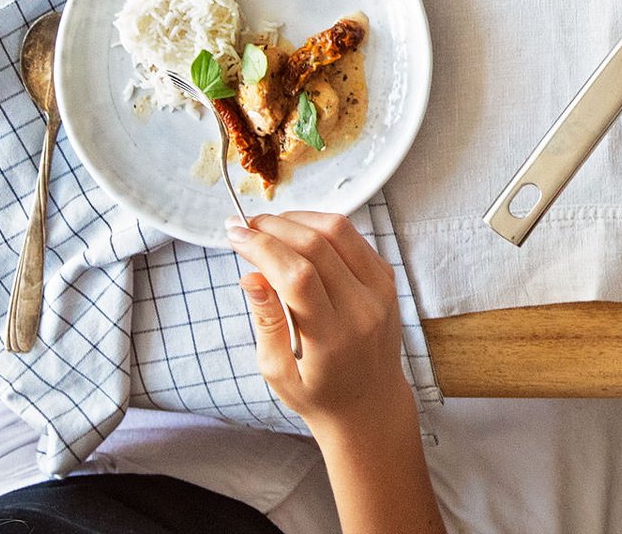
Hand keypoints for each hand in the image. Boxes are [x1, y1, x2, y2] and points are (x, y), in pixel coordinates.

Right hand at [229, 212, 411, 439]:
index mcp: (334, 337)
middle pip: (318, 246)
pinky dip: (322, 227)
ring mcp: (381, 290)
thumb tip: (249, 275)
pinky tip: (298, 234)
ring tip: (267, 226)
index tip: (234, 234)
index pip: (297, 276)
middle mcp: (363, 308)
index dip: (263, 248)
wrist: (370, 403)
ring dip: (298, 219)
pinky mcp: (387, 278)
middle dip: (275, 227)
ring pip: (339, 231)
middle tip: (244, 226)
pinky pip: (353, 238)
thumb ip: (266, 321)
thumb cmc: (318, 393)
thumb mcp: (278, 371)